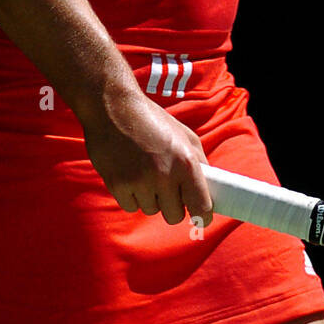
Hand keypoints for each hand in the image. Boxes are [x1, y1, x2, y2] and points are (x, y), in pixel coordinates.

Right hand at [81, 87, 213, 226]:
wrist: (113, 107)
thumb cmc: (153, 120)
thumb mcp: (184, 136)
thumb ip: (199, 163)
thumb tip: (209, 190)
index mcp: (186, 162)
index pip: (201, 207)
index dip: (202, 215)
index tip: (200, 216)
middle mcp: (164, 175)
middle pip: (174, 216)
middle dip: (172, 205)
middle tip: (167, 187)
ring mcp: (140, 182)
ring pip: (151, 210)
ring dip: (150, 198)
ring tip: (145, 172)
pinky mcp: (118, 185)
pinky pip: (131, 207)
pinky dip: (132, 196)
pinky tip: (130, 174)